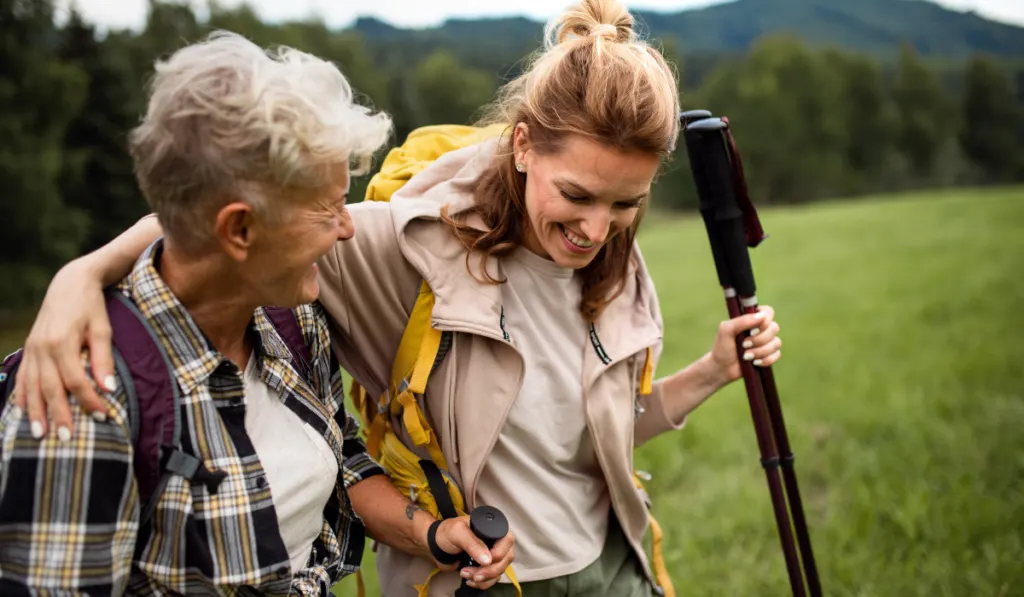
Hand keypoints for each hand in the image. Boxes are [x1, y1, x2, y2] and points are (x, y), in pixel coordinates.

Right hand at [14, 258, 114, 439]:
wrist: (69, 283)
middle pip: (50, 388)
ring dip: (36, 411)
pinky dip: (22, 395)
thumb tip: (109, 389)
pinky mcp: (29, 348)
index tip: (101, 417)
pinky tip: (23, 412)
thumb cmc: (91, 306)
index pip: (75, 380)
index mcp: (62, 342)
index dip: (88, 400)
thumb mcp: (103, 329)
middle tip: (65, 438)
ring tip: (40, 435)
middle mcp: (42, 348)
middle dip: (57, 414)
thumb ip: (104, 359)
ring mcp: (32, 348)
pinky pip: (23, 376)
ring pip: (32, 385)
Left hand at [432, 516, 514, 589]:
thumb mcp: (457, 533)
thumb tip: (487, 560)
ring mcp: (493, 555)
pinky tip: (469, 580)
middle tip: (473, 574)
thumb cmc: (446, 533)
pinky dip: (483, 583)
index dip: (499, 554)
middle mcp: (496, 541)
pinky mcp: (486, 567)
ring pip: (500, 571)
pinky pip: (493, 579)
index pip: (508, 541)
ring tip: (465, 575)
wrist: (436, 546)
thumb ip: (472, 544)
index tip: (484, 562)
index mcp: (493, 528)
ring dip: (484, 578)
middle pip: (506, 559)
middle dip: (490, 570)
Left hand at [707, 305, 781, 384]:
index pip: (768, 312)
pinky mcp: (769, 354)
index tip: (752, 330)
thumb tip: (761, 316)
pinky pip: (777, 354)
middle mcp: (761, 328)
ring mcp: (766, 342)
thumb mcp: (726, 330)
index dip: (764, 321)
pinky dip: (766, 360)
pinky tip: (754, 363)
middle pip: (774, 328)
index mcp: (751, 318)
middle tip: (744, 345)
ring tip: (746, 356)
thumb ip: (742, 321)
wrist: (722, 368)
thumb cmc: (722, 347)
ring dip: (760, 351)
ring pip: (776, 342)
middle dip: (759, 340)